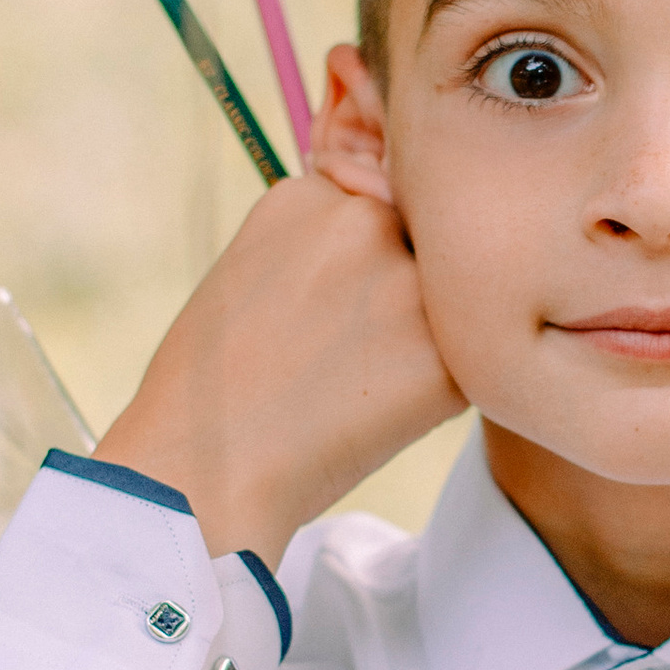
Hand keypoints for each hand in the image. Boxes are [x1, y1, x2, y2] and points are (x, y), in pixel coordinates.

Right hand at [97, 174, 464, 563]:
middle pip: (421, 250)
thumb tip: (400, 246)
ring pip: (451, 308)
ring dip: (424, 343)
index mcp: (309, 194)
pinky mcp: (446, 355)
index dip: (361, 268)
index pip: (379, 207)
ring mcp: (407, 284)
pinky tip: (377, 415)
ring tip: (357, 386)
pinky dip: (435, 395)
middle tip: (342, 356)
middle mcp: (363, 220)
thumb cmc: (215, 389)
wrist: (202, 475)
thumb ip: (326, 243)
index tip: (323, 310)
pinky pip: (468, 363)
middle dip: (400, 298)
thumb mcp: (251, 272)